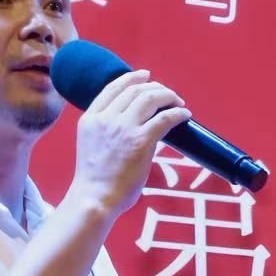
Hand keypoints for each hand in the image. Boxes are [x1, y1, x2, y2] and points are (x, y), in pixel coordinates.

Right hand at [65, 70, 189, 214]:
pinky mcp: (142, 141)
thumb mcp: (91, 144)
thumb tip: (128, 126)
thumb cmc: (95, 180)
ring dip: (168, 96)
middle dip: (155, 87)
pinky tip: (185, 115)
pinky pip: (165, 118)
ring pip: (151, 98)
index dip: (131, 78)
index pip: (112, 88)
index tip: (145, 76)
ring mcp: (124, 128)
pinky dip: (178, 113)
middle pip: (135, 90)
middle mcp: (106, 118)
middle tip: (168, 94)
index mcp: (91, 118)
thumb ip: (104, 130)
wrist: (94, 199)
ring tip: (178, 102)